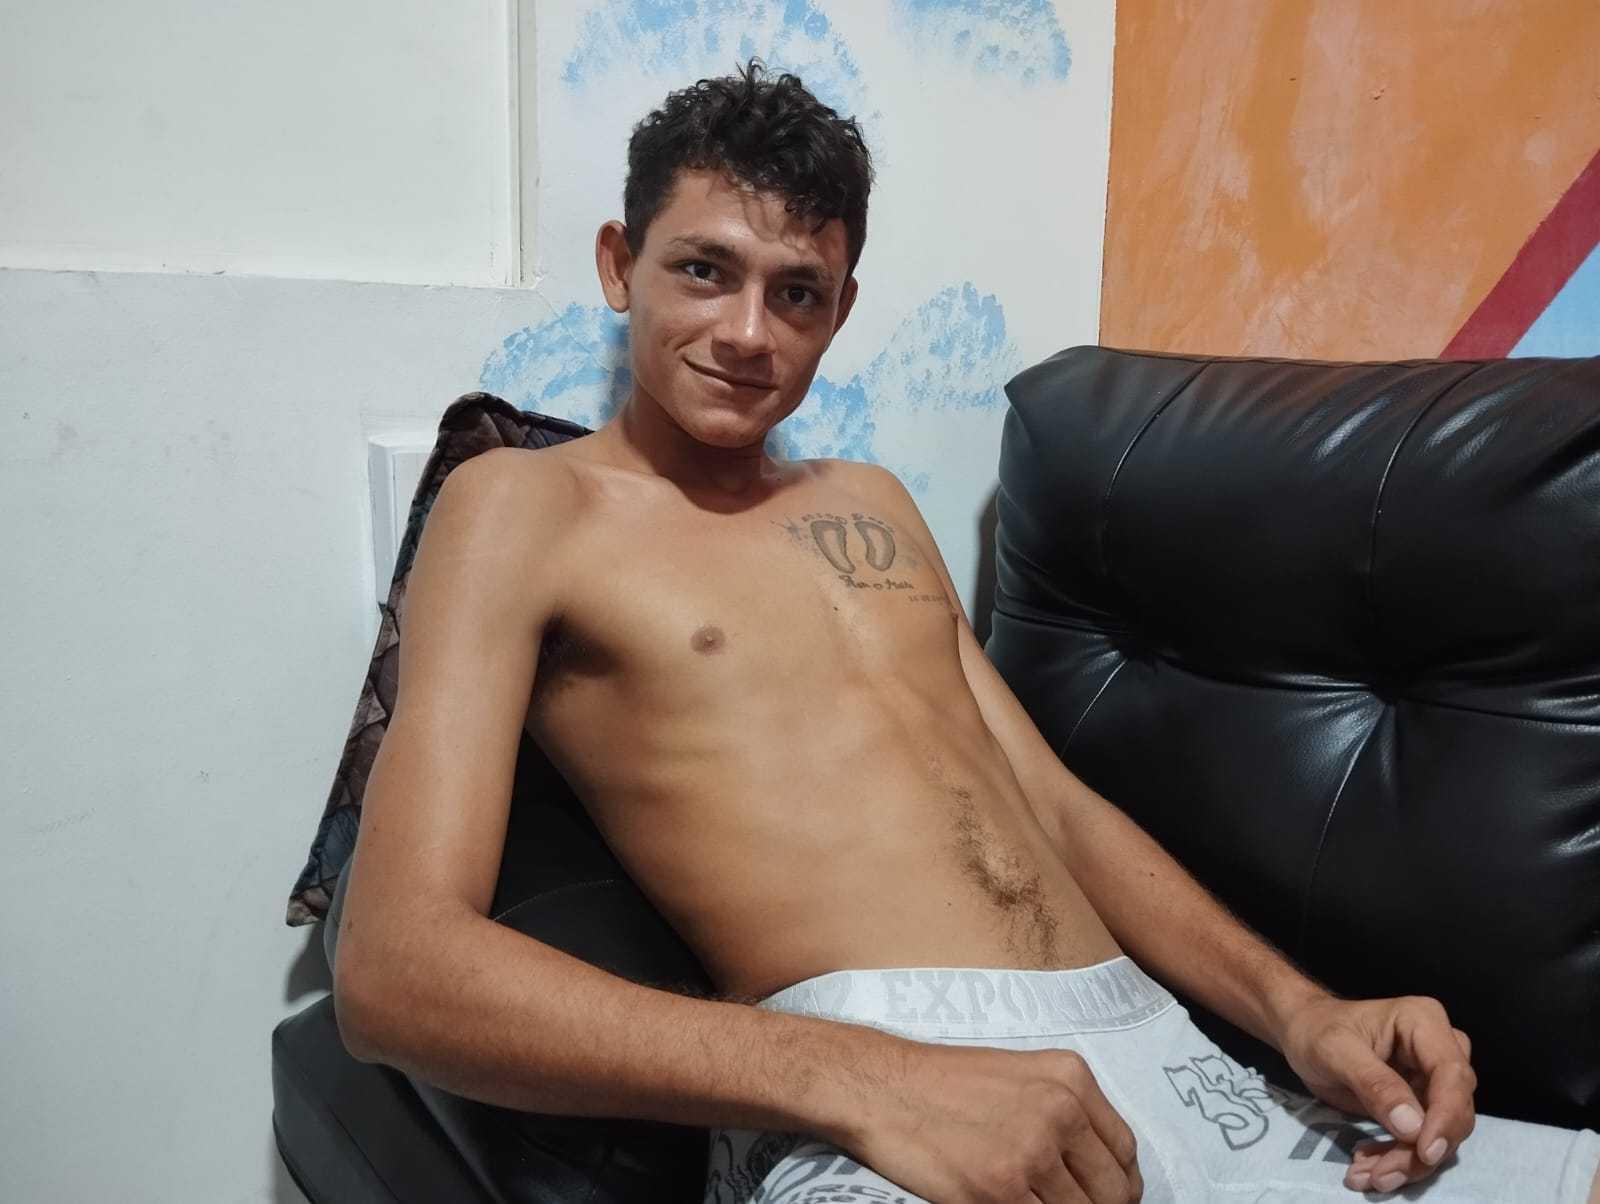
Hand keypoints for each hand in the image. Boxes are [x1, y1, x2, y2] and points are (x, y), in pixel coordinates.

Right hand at [842, 1040, 1142, 1202]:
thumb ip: (1065, 1113)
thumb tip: (1099, 1170)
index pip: (1124, 1151)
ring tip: (1034, 1202)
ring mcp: (1031, 1154)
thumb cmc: (945, 1083)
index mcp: (1070, 1078)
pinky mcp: (1000, 1191)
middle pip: (1113, 1191)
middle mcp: (1060, 1112)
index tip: (1105, 1195)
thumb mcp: (1021, 1075)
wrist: (883, 1088)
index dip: (1119, 1183)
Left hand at [1280, 993, 1475, 1193]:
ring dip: (1407, 1161)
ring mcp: (1434, 1079)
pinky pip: (1421, 1139)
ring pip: (1439, 1132)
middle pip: (1452, 1110)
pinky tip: (1367, 1167)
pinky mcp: (1423, 1103)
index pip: (1452, 1074)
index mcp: (1424, 1022)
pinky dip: (1397, 1158)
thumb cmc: (1316, 1031)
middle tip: (1381, 1175)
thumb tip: (1413, 1127)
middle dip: (1419, 1149)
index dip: (1446, 1117)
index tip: (1425, 1153)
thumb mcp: (1335, 1051)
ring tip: (1366, 1176)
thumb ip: (1373, 1084)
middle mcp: (1440, 1049)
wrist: (1303, 1033)